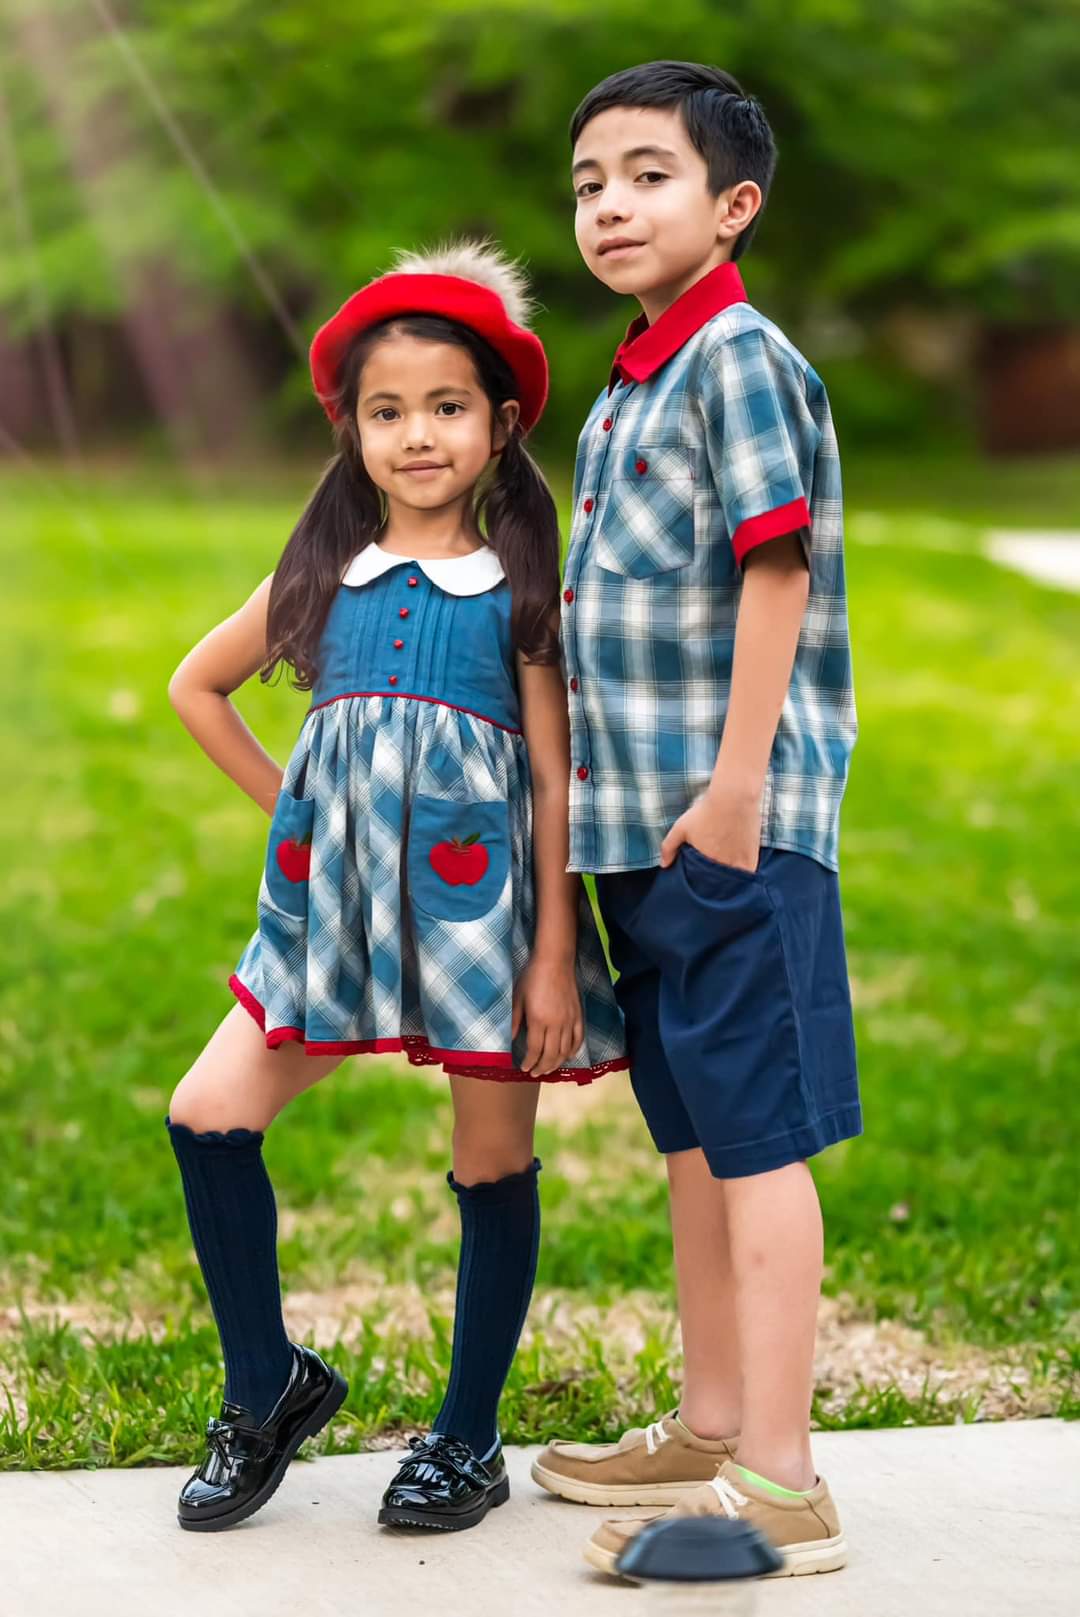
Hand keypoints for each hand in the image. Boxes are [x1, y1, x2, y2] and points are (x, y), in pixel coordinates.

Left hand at [511, 957, 583, 1076]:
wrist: (555, 961)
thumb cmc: (533, 977)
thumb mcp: (518, 998)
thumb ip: (515, 1021)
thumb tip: (511, 1040)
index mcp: (539, 1019)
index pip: (535, 1050)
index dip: (529, 1062)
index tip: (524, 1068)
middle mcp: (556, 1024)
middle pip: (551, 1055)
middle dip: (542, 1068)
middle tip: (535, 1073)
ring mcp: (570, 1020)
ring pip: (565, 1051)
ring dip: (557, 1063)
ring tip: (548, 1068)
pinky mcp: (578, 1015)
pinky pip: (579, 1039)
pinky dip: (574, 1051)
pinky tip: (567, 1056)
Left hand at [658, 780, 761, 872]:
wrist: (734, 798)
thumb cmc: (706, 811)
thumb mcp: (681, 827)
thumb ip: (669, 847)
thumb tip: (664, 865)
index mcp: (702, 862)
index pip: (698, 882)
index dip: (697, 879)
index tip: (697, 875)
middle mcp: (721, 867)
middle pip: (714, 884)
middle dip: (711, 881)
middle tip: (710, 870)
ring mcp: (738, 865)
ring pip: (730, 881)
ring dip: (726, 879)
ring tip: (723, 867)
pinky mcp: (751, 859)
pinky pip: (746, 875)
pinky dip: (741, 874)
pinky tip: (737, 867)